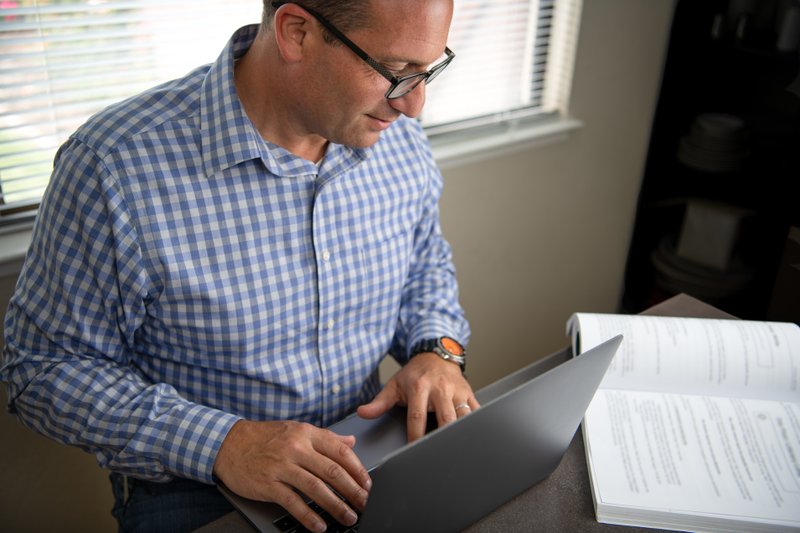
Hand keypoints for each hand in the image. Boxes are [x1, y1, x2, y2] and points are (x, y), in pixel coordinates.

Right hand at [213, 420, 371, 532]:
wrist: (228, 443)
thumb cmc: (264, 437)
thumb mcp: (297, 429)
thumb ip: (325, 437)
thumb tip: (351, 441)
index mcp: (306, 434)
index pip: (340, 451)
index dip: (358, 469)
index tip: (368, 484)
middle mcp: (296, 448)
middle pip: (332, 471)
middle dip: (353, 490)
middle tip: (365, 503)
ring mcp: (282, 466)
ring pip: (316, 488)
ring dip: (336, 506)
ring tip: (348, 517)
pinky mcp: (268, 484)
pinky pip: (293, 502)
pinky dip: (308, 516)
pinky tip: (319, 526)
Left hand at [357, 352, 479, 441]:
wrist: (435, 355)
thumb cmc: (414, 374)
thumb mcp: (394, 385)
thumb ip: (379, 402)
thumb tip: (362, 413)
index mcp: (419, 387)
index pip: (417, 417)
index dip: (415, 437)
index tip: (414, 453)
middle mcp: (440, 389)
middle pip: (445, 418)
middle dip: (443, 438)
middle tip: (440, 457)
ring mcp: (457, 391)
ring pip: (464, 416)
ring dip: (462, 433)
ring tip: (459, 452)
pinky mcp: (469, 393)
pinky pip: (477, 411)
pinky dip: (477, 426)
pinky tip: (475, 440)